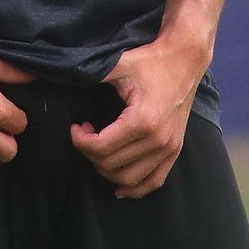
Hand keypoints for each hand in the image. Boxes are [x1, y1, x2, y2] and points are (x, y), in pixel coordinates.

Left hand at [69, 33, 207, 198]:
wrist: (184, 59)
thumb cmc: (150, 61)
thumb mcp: (118, 65)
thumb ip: (91, 74)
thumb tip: (64, 76)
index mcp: (142, 121)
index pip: (101, 148)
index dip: (80, 142)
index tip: (76, 127)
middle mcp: (158, 140)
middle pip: (112, 166)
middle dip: (90, 153)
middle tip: (85, 135)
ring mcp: (169, 148)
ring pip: (130, 179)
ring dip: (107, 171)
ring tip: (99, 150)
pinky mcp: (175, 150)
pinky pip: (154, 181)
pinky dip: (135, 189)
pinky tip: (119, 187)